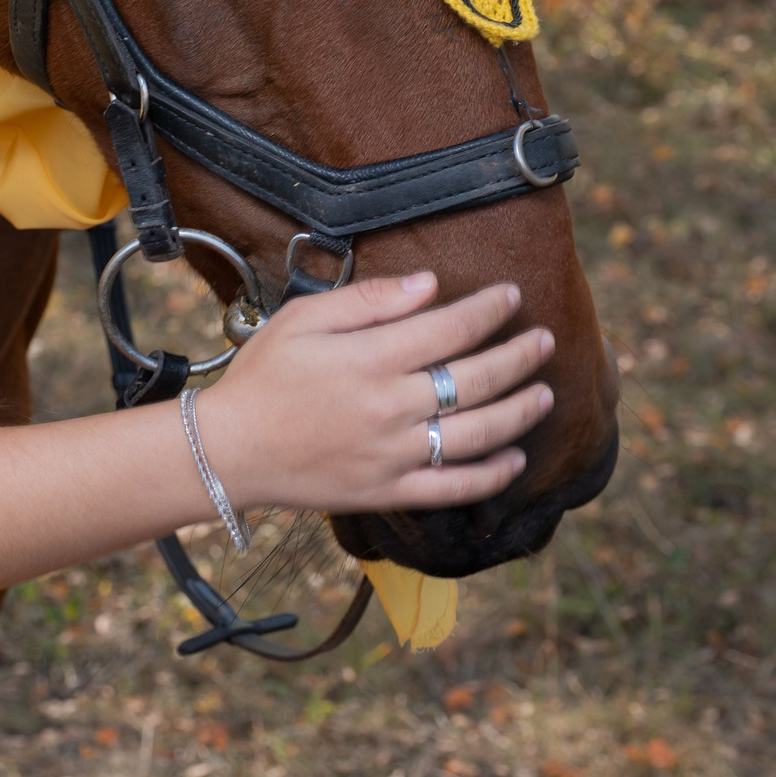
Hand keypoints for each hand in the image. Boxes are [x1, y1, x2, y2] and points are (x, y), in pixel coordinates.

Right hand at [199, 272, 551, 513]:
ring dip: (520, 412)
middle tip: (543, 340)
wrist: (230, 450)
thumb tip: (428, 285)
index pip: (450, 328)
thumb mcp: (302, 320)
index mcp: (371, 360)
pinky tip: (515, 458)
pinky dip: (491, 475)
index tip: (512, 295)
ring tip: (545, 394)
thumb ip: (367, 301)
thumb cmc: (262, 377)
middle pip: (476, 380)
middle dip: (520, 356)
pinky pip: (453, 488)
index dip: (488, 310)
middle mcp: (391, 408)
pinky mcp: (388, 492)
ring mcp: (393, 454)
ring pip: (478, 435)